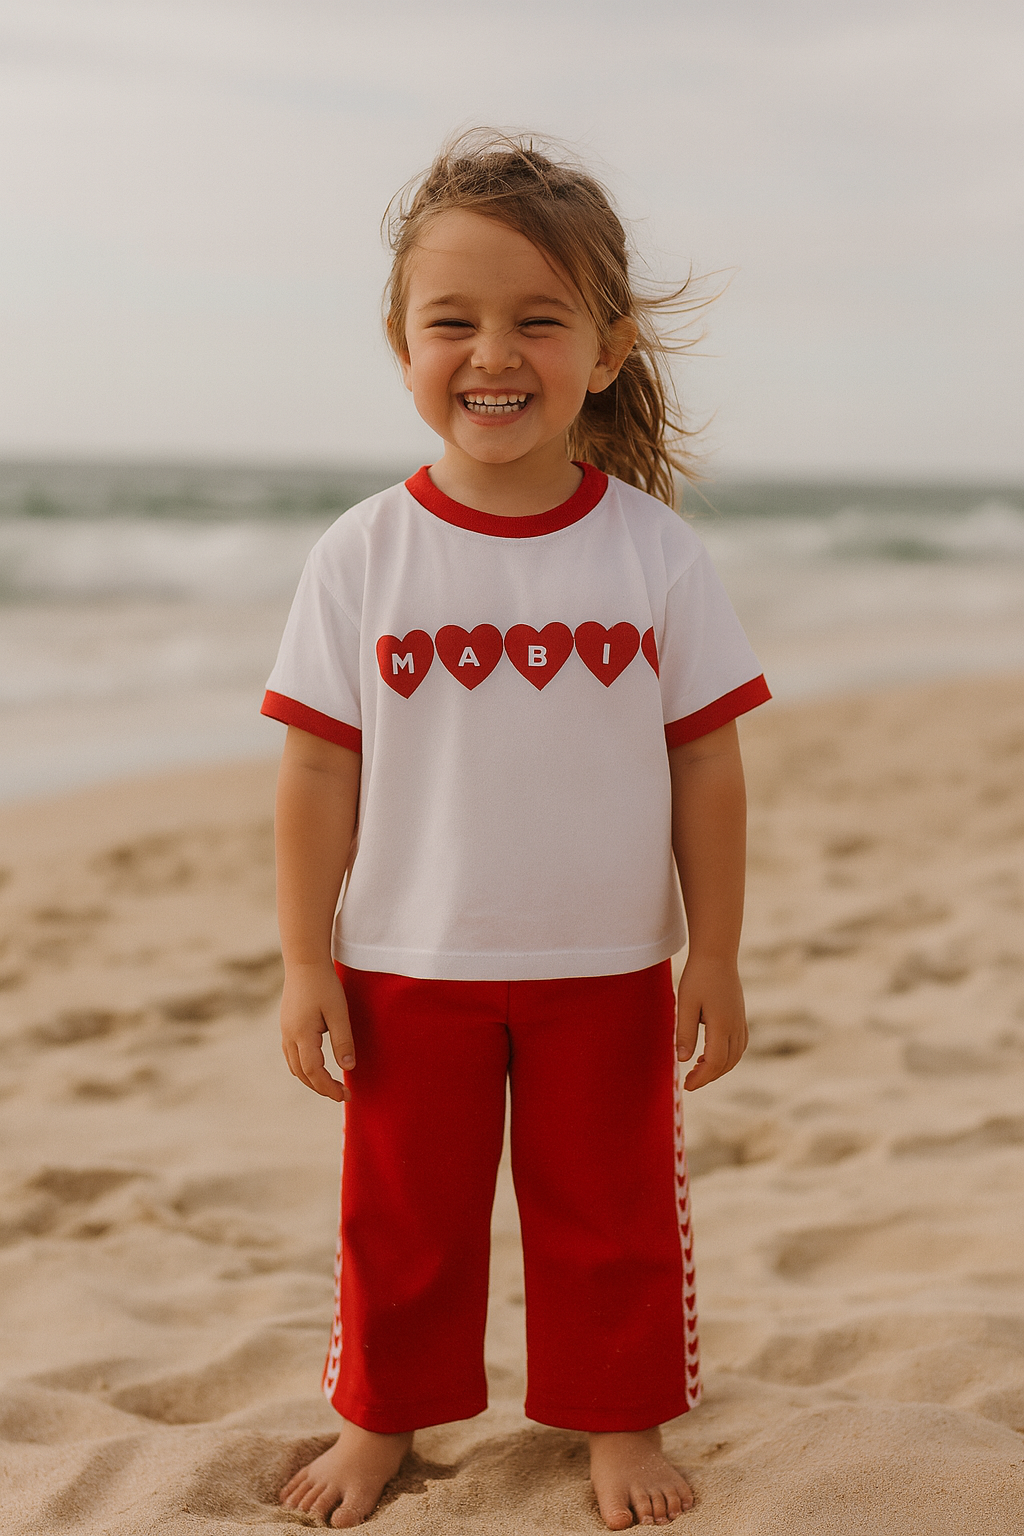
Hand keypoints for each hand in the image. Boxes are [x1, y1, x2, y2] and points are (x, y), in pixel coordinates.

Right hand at [280, 961, 353, 1101]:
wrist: (304, 962)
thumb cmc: (324, 985)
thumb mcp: (339, 1013)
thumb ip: (343, 1041)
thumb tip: (348, 1069)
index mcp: (302, 1035)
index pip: (314, 1072)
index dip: (329, 1088)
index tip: (345, 1096)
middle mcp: (289, 1036)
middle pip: (302, 1074)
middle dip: (321, 1088)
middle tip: (342, 1094)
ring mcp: (285, 1031)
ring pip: (294, 1066)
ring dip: (311, 1079)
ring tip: (331, 1084)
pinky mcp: (286, 1026)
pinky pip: (292, 1055)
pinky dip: (304, 1067)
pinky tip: (317, 1066)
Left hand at [675, 956, 747, 1090]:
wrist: (717, 954)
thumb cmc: (698, 976)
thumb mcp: (686, 1004)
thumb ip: (685, 1032)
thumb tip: (683, 1060)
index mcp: (722, 1025)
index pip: (714, 1062)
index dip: (702, 1078)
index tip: (687, 1086)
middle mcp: (735, 1026)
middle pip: (726, 1063)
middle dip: (709, 1076)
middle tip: (689, 1081)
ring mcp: (740, 1021)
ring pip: (735, 1056)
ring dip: (719, 1068)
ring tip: (699, 1070)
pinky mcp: (740, 1017)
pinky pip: (739, 1045)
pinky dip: (728, 1057)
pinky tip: (713, 1055)